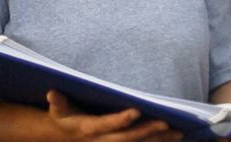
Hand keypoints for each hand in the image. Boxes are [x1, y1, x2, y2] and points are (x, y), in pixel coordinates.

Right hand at [47, 91, 181, 140]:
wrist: (65, 136)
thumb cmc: (64, 117)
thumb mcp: (58, 110)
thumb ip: (57, 102)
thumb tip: (52, 93)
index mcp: (90, 129)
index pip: (108, 125)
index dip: (121, 119)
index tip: (135, 111)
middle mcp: (103, 140)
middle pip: (128, 138)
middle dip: (147, 131)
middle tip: (165, 123)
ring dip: (158, 140)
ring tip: (178, 132)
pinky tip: (174, 137)